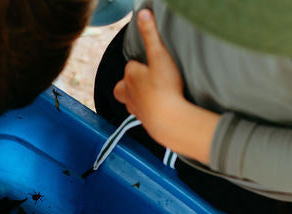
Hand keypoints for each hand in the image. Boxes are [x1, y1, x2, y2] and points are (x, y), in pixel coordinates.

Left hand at [113, 9, 218, 162]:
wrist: (169, 121)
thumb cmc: (164, 88)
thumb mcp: (159, 55)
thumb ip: (150, 34)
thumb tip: (143, 13)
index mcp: (129, 76)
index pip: (131, 66)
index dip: (142, 65)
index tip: (153, 65)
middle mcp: (128, 94)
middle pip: (123, 86)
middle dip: (131, 83)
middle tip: (148, 80)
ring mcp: (135, 109)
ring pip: (130, 101)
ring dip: (138, 98)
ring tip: (153, 95)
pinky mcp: (144, 123)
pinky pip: (142, 115)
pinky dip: (148, 112)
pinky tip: (159, 110)